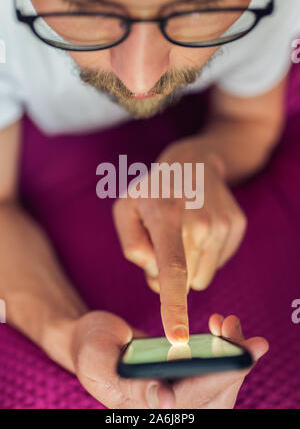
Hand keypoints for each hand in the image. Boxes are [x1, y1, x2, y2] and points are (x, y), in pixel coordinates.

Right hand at [70, 312, 267, 408]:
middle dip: (235, 369)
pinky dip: (221, 348)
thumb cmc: (89, 348)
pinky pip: (210, 370)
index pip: (187, 402)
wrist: (90, 338)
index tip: (238, 361)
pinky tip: (219, 325)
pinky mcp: (181, 374)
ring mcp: (175, 390)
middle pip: (213, 400)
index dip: (215, 383)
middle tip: (253, 340)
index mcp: (145, 407)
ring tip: (232, 324)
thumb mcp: (99, 361)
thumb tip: (163, 401)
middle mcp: (165, 404)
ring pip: (217, 386)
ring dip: (232, 356)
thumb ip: (129, 384)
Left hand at [113, 137, 246, 342]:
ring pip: (203, 276)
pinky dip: (204, 254)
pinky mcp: (237, 226)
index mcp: (167, 215)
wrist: (194, 162)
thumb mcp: (126, 209)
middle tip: (164, 240)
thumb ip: (132, 247)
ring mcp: (223, 224)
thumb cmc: (153, 189)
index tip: (179, 337)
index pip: (172, 267)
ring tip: (182, 231)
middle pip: (186, 280)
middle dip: (170, 274)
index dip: (174, 305)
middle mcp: (201, 221)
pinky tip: (199, 228)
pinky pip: (216, 264)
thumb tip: (157, 276)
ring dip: (189, 264)